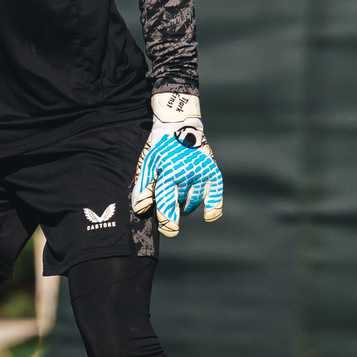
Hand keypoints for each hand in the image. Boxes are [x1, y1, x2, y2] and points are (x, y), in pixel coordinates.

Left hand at [129, 90, 223, 235]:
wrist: (179, 125)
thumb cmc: (160, 149)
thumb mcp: (147, 165)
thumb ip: (142, 188)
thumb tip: (141, 210)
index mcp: (167, 173)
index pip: (167, 203)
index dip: (167, 220)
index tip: (170, 230)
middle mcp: (186, 174)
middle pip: (180, 204)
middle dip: (175, 217)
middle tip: (171, 229)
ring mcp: (201, 173)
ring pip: (194, 200)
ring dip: (186, 204)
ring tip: (179, 197)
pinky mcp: (212, 171)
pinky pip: (215, 194)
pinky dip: (214, 207)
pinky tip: (209, 215)